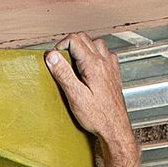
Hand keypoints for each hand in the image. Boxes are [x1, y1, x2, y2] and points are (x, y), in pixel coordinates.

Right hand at [45, 33, 135, 160]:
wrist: (115, 128)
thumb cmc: (98, 117)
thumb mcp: (75, 96)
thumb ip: (63, 74)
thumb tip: (52, 56)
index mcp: (94, 66)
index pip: (74, 40)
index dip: (60, 46)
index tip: (54, 58)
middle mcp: (105, 62)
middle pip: (84, 38)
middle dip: (69, 45)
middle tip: (61, 60)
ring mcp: (111, 66)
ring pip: (96, 43)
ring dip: (83, 48)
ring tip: (74, 62)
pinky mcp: (114, 73)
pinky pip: (105, 53)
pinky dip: (94, 54)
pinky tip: (89, 67)